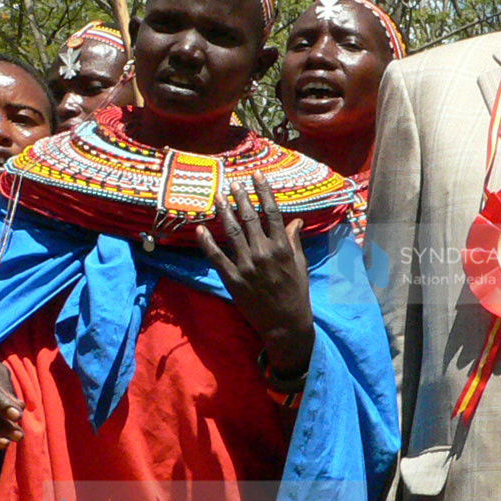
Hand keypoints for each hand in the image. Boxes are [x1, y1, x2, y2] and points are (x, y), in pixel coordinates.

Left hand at [196, 174, 313, 377]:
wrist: (285, 323)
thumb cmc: (296, 292)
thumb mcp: (300, 265)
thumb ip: (294, 241)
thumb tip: (294, 221)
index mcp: (282, 248)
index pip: (271, 213)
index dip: (263, 192)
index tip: (256, 177)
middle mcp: (264, 253)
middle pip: (249, 218)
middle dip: (240, 198)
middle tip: (233, 182)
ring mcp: (246, 265)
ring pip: (232, 233)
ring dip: (223, 212)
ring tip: (218, 196)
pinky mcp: (232, 278)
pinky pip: (216, 257)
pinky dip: (207, 242)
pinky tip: (200, 228)